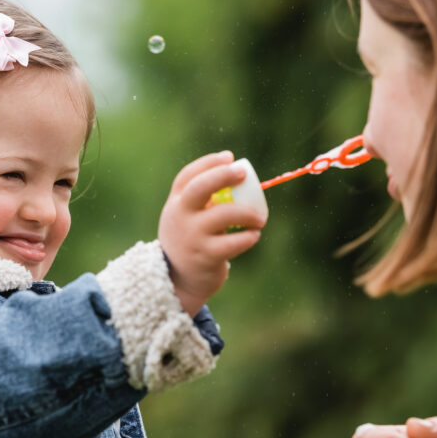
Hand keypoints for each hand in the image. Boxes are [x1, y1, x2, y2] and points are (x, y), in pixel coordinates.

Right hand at [158, 151, 266, 315]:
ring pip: (223, 215)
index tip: (230, 157)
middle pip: (199, 188)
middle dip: (222, 176)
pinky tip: (253, 235)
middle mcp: (180, 217)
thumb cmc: (190, 240)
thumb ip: (203, 200)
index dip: (208, 163)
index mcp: (176, 204)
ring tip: (260, 218)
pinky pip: (232, 242)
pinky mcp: (206, 256)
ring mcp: (192, 237)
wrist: (178, 280)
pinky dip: (248, 236)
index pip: (187, 176)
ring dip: (247, 213)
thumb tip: (238, 174)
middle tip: (243, 173)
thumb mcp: (186, 218)